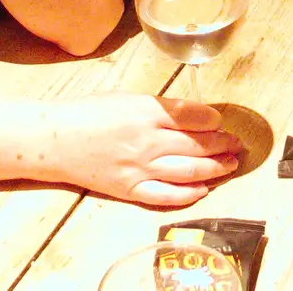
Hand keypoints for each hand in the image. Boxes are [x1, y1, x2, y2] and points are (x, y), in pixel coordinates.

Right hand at [41, 94, 241, 206]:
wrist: (56, 140)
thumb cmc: (89, 112)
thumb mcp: (127, 97)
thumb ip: (159, 107)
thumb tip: (191, 115)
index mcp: (147, 111)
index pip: (193, 116)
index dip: (213, 120)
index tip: (222, 121)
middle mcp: (147, 140)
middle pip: (197, 144)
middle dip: (222, 144)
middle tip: (236, 143)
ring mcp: (139, 168)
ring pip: (189, 171)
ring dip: (215, 168)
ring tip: (229, 164)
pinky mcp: (130, 190)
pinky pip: (167, 196)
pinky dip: (189, 194)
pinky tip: (203, 189)